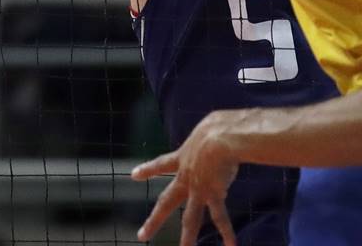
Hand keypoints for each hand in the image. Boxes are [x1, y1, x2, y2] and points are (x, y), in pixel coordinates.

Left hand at [133, 116, 240, 245]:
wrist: (220, 137)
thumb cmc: (218, 127)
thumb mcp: (207, 128)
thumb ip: (210, 134)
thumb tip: (224, 127)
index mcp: (182, 157)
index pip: (161, 164)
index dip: (148, 169)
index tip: (133, 175)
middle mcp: (186, 178)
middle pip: (167, 202)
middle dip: (155, 220)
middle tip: (142, 236)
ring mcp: (198, 189)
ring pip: (191, 218)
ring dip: (189, 236)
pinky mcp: (214, 194)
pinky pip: (220, 217)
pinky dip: (227, 232)